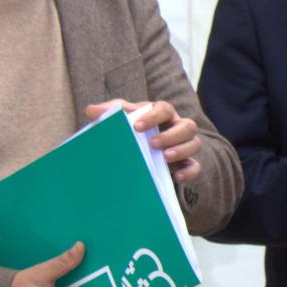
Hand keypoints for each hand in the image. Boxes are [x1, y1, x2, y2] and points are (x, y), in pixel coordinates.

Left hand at [86, 99, 202, 183]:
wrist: (139, 151)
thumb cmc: (132, 130)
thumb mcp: (122, 119)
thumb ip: (109, 113)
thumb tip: (91, 111)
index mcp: (162, 113)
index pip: (164, 109)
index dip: (153, 117)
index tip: (136, 127)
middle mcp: (177, 127)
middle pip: (188, 126)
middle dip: (172, 135)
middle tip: (153, 144)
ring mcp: (184, 145)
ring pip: (195, 144)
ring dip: (182, 150)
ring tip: (165, 158)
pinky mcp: (186, 163)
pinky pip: (195, 166)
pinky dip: (189, 171)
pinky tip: (176, 177)